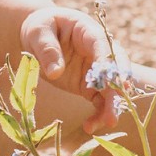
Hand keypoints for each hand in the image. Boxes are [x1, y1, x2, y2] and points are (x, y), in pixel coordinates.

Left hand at [20, 6, 127, 133]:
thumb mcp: (39, 32)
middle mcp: (99, 53)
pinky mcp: (89, 86)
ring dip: (111, 106)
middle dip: (118, 88)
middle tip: (117, 105)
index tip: (111, 80)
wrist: (37, 38)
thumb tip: (56, 72)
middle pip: (116, 70)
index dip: (109, 63)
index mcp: (89, 32)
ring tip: (106, 123)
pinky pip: (99, 102)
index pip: (104, 46)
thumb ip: (47, 49)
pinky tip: (90, 127)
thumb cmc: (40, 28)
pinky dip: (98, 114)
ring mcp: (96, 72)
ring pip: (111, 90)